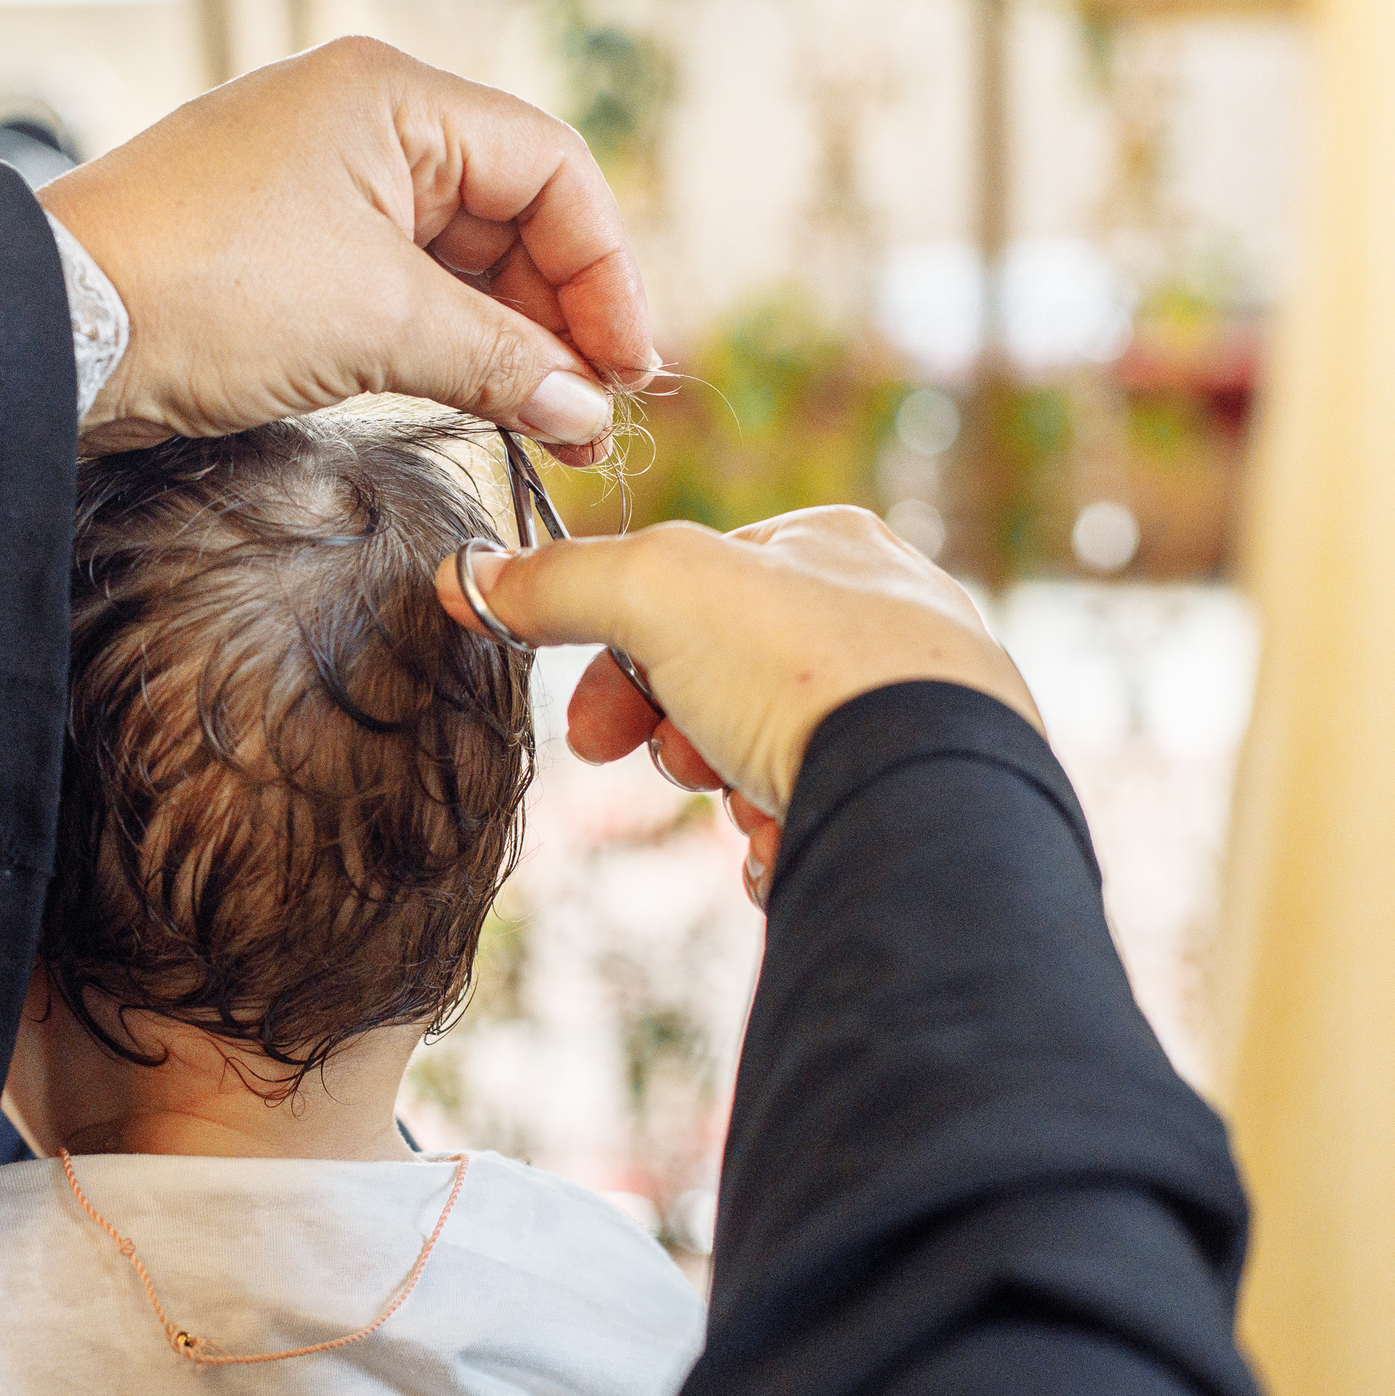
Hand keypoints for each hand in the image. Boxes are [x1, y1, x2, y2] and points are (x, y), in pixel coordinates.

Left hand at [38, 37, 656, 461]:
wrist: (53, 331)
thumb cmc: (204, 292)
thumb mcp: (376, 323)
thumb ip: (500, 359)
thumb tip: (586, 406)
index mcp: (392, 99)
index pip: (549, 168)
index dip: (604, 268)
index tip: (627, 364)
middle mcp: (361, 126)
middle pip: (510, 215)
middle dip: (562, 316)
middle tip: (595, 413)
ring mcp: (320, 189)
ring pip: (456, 263)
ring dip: (510, 344)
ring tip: (553, 426)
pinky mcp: (286, 255)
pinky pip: (398, 292)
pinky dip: (445, 347)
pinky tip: (484, 404)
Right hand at [433, 506, 1041, 897]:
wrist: (925, 800)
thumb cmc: (802, 670)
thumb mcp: (653, 590)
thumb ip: (558, 580)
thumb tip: (466, 576)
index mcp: (833, 545)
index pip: (696, 584)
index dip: (621, 650)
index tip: (586, 725)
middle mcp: (888, 620)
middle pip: (726, 673)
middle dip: (675, 730)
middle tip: (664, 766)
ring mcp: (919, 714)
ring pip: (771, 750)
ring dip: (729, 789)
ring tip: (743, 810)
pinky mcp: (928, 800)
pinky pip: (824, 819)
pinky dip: (783, 840)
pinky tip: (780, 850)